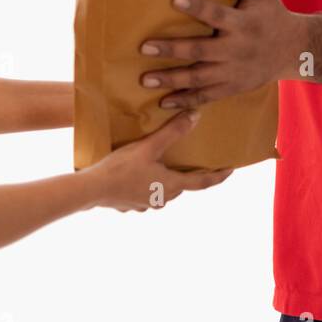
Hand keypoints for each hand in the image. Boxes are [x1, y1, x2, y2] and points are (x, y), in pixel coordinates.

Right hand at [84, 110, 232, 211]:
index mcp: (171, 185)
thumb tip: (195, 116)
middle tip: (192, 161)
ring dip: (165, 179)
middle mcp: (161, 199)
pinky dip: (146, 184)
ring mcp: (145, 205)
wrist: (91, 190)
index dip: (218, 176)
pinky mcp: (130, 205)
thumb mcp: (149, 146)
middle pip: (181, 185)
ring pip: (162, 190)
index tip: (230, 170)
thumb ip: (172, 131)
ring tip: (162, 165)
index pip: (202, 182)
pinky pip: (144, 194)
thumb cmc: (121, 168)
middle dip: (188, 174)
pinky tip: (136, 174)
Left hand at [138, 0, 305, 108]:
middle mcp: (236, 50)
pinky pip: (206, 97)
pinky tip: (163, 101)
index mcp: (242, 24)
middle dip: (172, 50)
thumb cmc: (271, 16)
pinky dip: (186, 100)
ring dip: (171, 79)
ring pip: (199, 78)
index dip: (197, 7)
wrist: (294, 51)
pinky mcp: (232, 88)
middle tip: (144, 46)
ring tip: (145, 78)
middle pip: (200, 51)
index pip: (216, 14)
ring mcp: (233, 72)